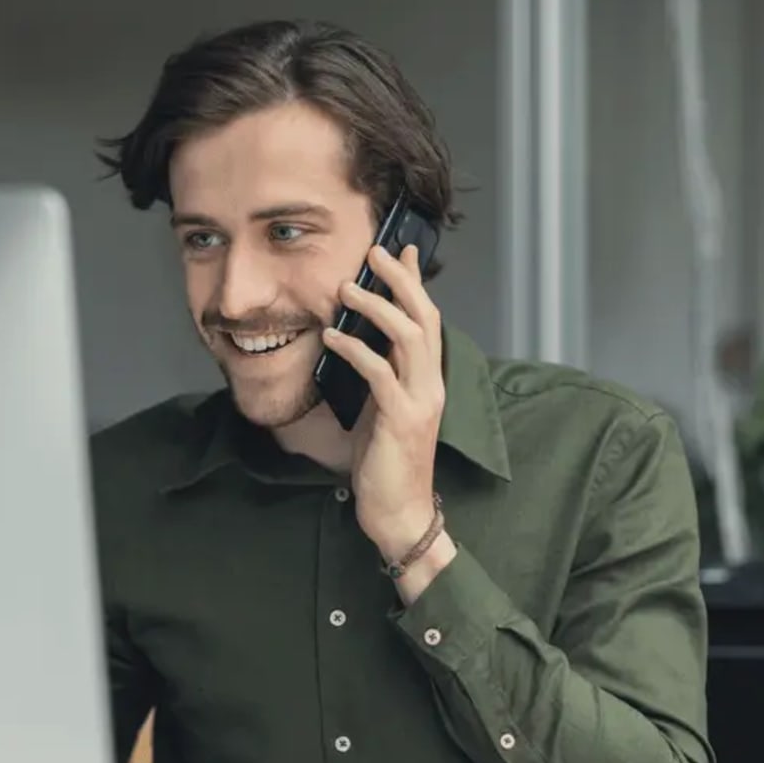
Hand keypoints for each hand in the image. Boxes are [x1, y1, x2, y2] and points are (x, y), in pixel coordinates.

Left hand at [321, 244, 447, 571]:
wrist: (400, 512)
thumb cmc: (386, 464)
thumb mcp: (382, 410)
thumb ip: (379, 375)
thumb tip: (358, 340)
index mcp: (427, 380)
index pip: (426, 319)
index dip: (414, 283)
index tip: (401, 250)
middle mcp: (431, 384)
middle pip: (424, 318)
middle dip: (401, 280)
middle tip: (375, 252)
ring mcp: (420, 401)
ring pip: (409, 338)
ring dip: (377, 307)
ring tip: (346, 288)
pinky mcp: (402, 420)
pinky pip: (380, 374)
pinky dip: (356, 350)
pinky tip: (332, 337)